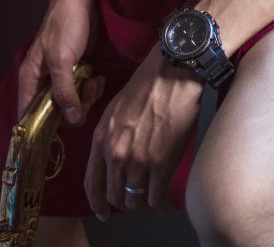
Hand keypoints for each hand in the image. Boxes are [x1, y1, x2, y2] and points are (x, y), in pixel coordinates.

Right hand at [18, 0, 104, 123]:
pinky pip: (83, 91)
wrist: (80, 1)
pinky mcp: (76, 71)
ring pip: (71, 103)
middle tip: (86, 97)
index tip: (62, 127)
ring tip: (94, 81)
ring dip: (86, 98)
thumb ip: (64, 90)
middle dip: (73, 109)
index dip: (41, 127)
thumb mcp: (61, 60)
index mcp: (30, 80)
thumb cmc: (64, 25)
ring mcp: (61, 77)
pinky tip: (97, 77)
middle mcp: (43, 82)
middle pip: (54, 113)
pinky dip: (92, 89)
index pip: (28, 115)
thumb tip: (70, 118)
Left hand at [84, 43, 202, 218]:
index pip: (92, 183)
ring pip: (135, 200)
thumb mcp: (117, 107)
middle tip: (138, 203)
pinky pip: (156, 198)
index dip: (97, 203)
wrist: (174, 70)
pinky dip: (162, 205)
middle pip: (114, 195)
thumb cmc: (150, 82)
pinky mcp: (161, 162)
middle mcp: (115, 152)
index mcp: (102, 137)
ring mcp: (138, 159)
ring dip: (145, 206)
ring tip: (156, 202)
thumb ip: (111, 135)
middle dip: (126, 204)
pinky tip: (169, 202)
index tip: (104, 212)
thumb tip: (117, 156)